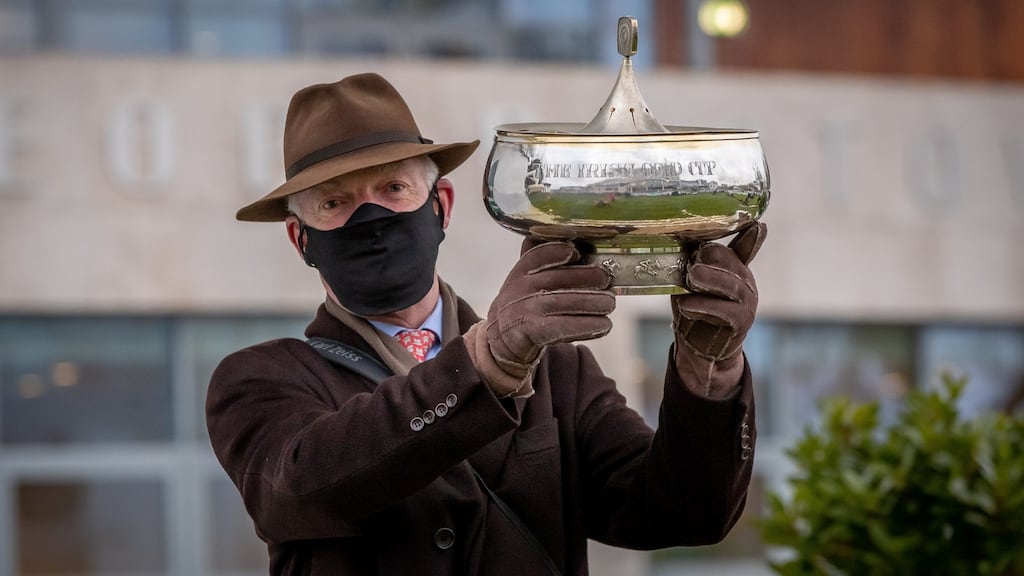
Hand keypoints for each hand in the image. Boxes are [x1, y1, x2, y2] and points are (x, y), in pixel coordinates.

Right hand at [465, 240, 614, 397]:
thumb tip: (581, 248)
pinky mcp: (528, 333)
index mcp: (520, 272)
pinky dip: (584, 326)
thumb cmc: (527, 306)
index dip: (555, 251)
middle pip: (554, 280)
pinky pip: (560, 328)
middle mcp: (518, 289)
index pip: (535, 255)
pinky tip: (603, 325)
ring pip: (561, 304)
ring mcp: (521, 312)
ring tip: (609, 303)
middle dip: (584, 277)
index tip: (576, 251)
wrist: (503, 341)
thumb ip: (547, 266)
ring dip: (590, 303)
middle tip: (607, 279)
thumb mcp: (528, 283)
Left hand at [671, 223, 765, 397]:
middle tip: (692, 262)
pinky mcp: (742, 322)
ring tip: (690, 278)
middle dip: (712, 260)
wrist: (701, 345)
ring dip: (709, 280)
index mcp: (736, 267)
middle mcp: (746, 281)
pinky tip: (686, 304)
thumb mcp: (692, 281)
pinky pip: (725, 311)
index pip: (746, 247)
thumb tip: (675, 237)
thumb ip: (692, 262)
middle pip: (733, 263)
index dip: (751, 237)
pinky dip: (704, 305)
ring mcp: (747, 302)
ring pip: (732, 286)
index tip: (757, 225)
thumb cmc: (695, 306)